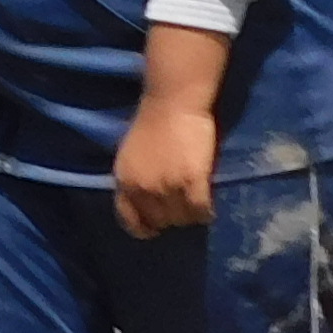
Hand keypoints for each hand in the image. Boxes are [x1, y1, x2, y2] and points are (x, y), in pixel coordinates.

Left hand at [113, 94, 220, 236]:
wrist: (172, 102)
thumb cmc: (152, 121)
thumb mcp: (131, 154)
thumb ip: (136, 178)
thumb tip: (146, 201)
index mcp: (124, 181)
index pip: (129, 218)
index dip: (143, 228)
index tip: (154, 230)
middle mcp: (143, 188)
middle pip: (160, 220)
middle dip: (172, 218)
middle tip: (183, 209)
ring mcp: (168, 186)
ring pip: (182, 218)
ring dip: (190, 216)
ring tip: (197, 207)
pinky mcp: (192, 180)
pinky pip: (200, 209)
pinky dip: (205, 213)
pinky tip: (208, 209)